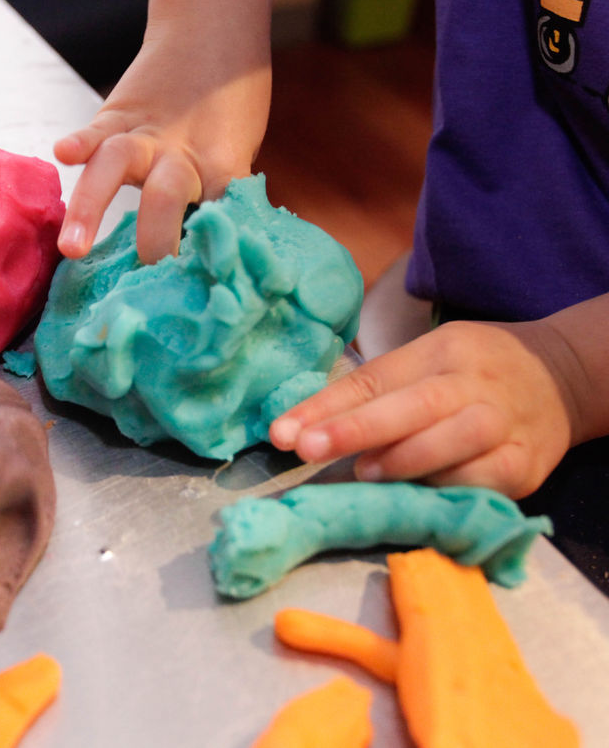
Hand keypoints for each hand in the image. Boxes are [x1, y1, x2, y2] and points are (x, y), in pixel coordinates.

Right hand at [55, 24, 271, 263]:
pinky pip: (95, 131)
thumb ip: (223, 194)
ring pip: (117, 166)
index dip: (208, 253)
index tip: (204, 289)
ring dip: (93, 206)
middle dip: (155, 237)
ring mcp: (146, 134)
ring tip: (72, 247)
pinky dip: (80, 141)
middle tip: (147, 275)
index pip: (216, 218)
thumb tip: (220, 259)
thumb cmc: (229, 110)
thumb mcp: (241, 152)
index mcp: (222, 169)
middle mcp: (182, 156)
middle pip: (167, 197)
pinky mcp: (117, 116)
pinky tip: (62, 154)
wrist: (212, 33)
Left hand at [269, 319, 577, 498]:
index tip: (282, 431)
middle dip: (354, 429)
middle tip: (306, 448)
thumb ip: (377, 392)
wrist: (560, 377)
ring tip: (364, 473)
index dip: (324, 406)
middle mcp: (472, 382)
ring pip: (453, 441)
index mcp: (439, 351)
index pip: (373, 378)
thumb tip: (306, 428)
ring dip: (402, 461)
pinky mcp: (526, 463)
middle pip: (412, 405)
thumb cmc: (471, 372)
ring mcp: (504, 422)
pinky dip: (447, 487)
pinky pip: (483, 479)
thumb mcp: (427, 361)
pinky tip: (421, 492)